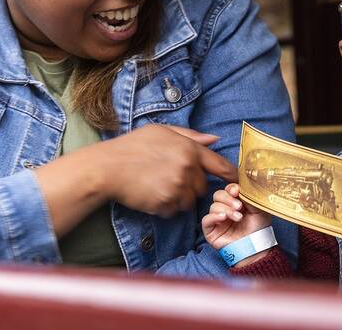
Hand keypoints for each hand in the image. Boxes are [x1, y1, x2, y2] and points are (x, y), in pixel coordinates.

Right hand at [97, 123, 236, 216]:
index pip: (221, 165)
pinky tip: (152, 196)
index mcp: (189, 149)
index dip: (230, 175)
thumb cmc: (133, 146)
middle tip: (171, 180)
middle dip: (192, 186)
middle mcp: (187, 168)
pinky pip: (174, 211)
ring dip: (179, 198)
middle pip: (203, 187)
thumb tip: (215, 140)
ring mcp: (177, 187)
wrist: (107, 168)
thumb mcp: (163, 131)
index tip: (234, 181)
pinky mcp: (165, 203)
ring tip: (160, 187)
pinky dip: (166, 207)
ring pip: (189, 201)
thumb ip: (191, 136)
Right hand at [202, 183, 271, 251]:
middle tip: (239, 206)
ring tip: (238, 217)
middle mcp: (225, 208)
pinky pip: (206, 219)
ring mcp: (218, 219)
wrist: (256, 246)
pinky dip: (214, 216)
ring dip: (226, 210)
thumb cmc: (259, 227)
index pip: (228, 189)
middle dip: (228, 199)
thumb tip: (241, 185)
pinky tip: (223, 218)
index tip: (237, 191)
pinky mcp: (211, 230)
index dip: (231, 188)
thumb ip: (249, 195)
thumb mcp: (258, 207)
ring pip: (213, 206)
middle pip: (218, 195)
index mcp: (236, 201)